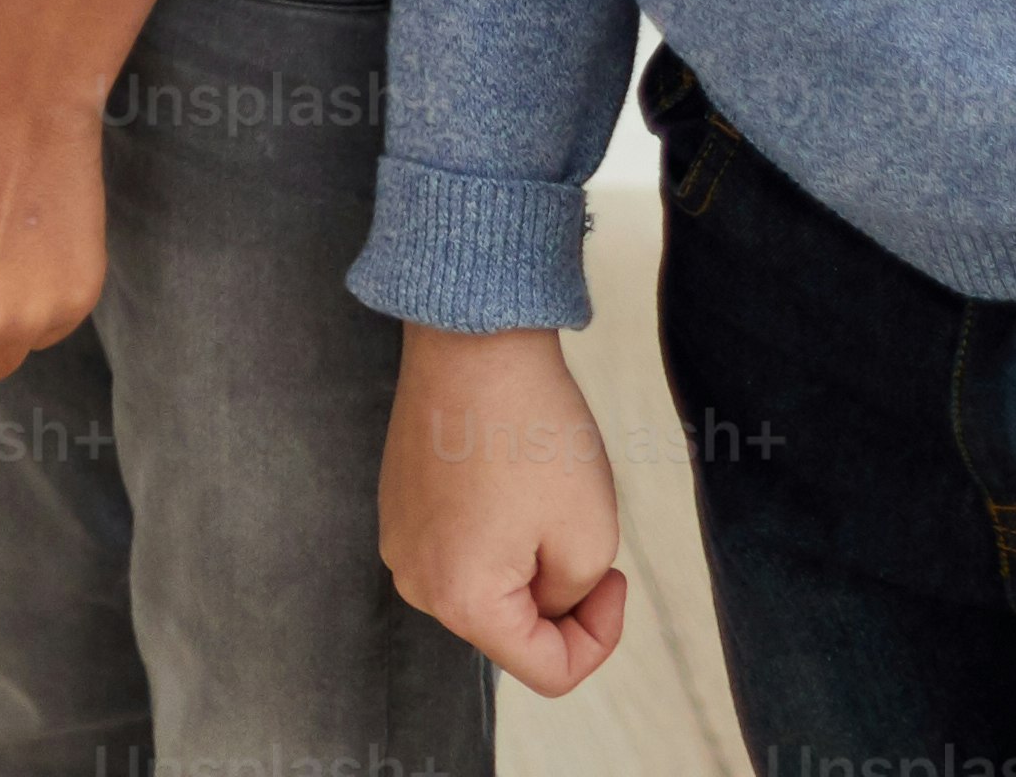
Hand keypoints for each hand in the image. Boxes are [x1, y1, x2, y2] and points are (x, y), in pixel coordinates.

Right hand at [379, 323, 628, 694]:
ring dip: (526, 565)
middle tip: (584, 535)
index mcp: (460, 601)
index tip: (616, 577)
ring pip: (486, 592)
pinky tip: (509, 483)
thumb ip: (571, 602)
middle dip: (559, 599)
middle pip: (511, 632)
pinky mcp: (398, 505)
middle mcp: (415, 581)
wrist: (472, 343)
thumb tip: (546, 601)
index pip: (549, 671)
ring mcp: (398, 541)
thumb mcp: (588, 538)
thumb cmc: (533, 438)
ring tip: (543, 502)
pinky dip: (495, 537)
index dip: (601, 638)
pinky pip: (458, 551)